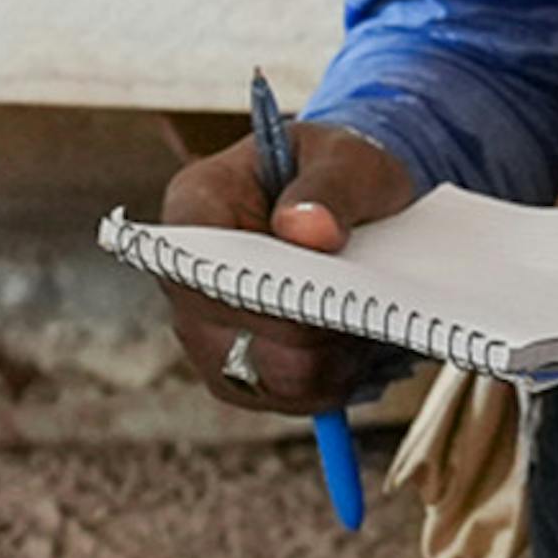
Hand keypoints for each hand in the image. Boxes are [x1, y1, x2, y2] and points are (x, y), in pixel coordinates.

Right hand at [145, 119, 423, 417]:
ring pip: (269, 382)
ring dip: (329, 365)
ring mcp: (209, 330)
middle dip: (311, 337)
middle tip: (368, 308)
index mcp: (195, 207)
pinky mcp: (240, 369)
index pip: (197, 270)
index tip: (327, 293)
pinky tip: (360, 345)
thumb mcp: (348, 158)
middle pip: (235, 343)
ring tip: (368, 324)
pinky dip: (333, 382)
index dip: (260, 295)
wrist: (351, 195)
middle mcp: (188, 277)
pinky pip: (287, 398)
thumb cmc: (341, 167)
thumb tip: (309, 230)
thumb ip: (329, 188)